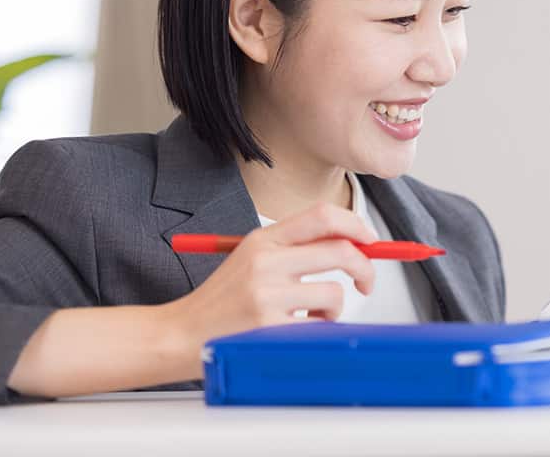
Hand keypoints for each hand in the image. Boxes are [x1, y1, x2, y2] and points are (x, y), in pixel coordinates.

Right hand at [162, 202, 377, 374]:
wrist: (179, 334)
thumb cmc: (222, 300)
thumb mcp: (253, 258)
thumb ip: (296, 248)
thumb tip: (355, 244)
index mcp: (263, 239)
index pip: (322, 215)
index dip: (356, 224)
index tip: (370, 241)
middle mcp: (265, 261)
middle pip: (340, 250)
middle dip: (366, 267)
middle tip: (366, 282)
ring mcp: (266, 294)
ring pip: (334, 292)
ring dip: (336, 309)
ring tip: (316, 316)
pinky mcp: (268, 327)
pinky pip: (318, 326)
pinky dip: (318, 330)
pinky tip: (297, 331)